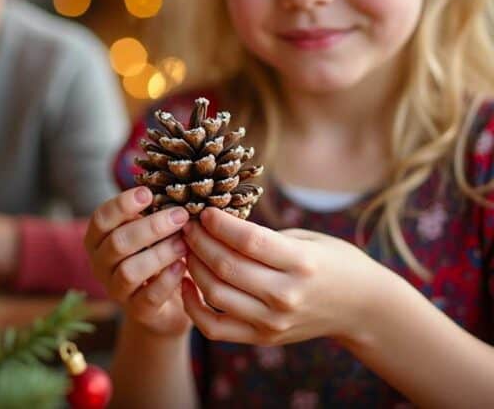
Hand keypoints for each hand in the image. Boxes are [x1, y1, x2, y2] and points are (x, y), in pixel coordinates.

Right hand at [84, 187, 190, 336]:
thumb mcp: (150, 231)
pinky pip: (148, 297)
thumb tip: (174, 185)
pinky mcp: (137, 312)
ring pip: (129, 271)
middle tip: (180, 215)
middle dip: (150, 227)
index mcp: (98, 240)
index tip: (147, 193)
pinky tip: (183, 266)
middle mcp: (100, 265)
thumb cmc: (157, 254)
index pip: (100, 219)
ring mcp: (116, 290)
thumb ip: (152, 212)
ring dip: (159, 253)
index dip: (121, 205)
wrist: (165, 305)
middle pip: (117, 243)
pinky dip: (167, 280)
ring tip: (183, 242)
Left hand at [182, 207, 387, 345]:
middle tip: (188, 225)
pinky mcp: (262, 338)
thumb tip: (217, 224)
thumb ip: (265, 237)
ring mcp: (272, 321)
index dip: (219, 223)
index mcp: (301, 262)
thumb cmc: (332, 262)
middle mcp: (286, 294)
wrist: (363, 308)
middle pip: (226, 265)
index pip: (248, 240)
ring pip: (214, 293)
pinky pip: (214, 327)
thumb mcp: (307, 238)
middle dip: (198, 240)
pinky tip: (186, 283)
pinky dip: (193, 306)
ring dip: (192, 266)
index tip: (204, 210)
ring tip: (187, 247)